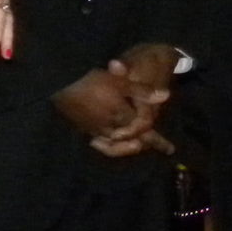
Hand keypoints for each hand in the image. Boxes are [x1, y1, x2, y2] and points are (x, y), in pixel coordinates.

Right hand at [58, 48, 177, 159]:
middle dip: (146, 144)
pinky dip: (110, 146)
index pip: (143, 131)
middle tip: (160, 149)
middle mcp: (110, 129)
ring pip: (117, 145)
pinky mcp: (84, 129)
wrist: (62, 85)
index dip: (157, 139)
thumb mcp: (120, 82)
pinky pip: (100, 144)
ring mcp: (96, 131)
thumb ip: (142, 91)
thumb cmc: (93, 81)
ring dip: (129, 147)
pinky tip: (113, 143)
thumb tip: (166, 97)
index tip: (170, 148)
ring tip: (138, 146)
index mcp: (121, 117)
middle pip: (132, 141)